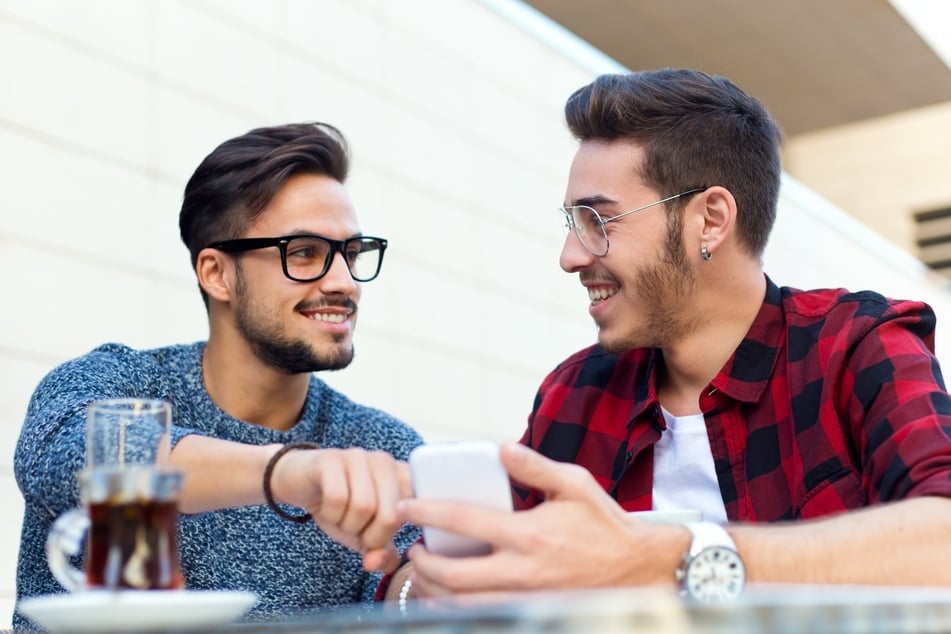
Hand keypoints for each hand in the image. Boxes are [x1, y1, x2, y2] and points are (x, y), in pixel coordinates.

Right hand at [271, 447, 412, 572]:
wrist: (297, 482)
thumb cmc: (338, 506)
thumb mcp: (362, 533)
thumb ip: (380, 552)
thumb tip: (378, 563)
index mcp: (401, 477)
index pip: (417, 510)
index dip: (394, 534)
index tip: (378, 535)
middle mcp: (384, 462)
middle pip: (390, 515)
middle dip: (370, 536)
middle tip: (355, 530)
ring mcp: (359, 457)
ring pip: (364, 507)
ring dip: (347, 524)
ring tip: (340, 516)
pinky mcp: (332, 459)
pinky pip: (337, 498)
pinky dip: (331, 513)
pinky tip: (326, 507)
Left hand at [398, 443, 688, 595]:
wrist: (640, 569)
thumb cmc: (605, 524)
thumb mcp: (575, 483)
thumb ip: (534, 466)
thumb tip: (500, 447)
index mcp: (529, 534)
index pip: (463, 521)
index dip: (427, 512)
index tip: (406, 506)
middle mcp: (522, 571)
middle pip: (453, 574)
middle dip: (422, 563)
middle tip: (412, 548)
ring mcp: (526, 598)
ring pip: (462, 605)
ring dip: (433, 591)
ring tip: (423, 574)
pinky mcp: (532, 612)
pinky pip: (483, 617)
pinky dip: (457, 610)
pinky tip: (448, 598)